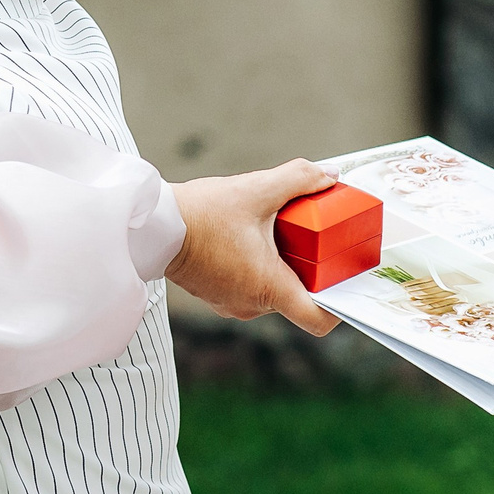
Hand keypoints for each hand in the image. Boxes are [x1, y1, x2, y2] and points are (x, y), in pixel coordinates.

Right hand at [166, 160, 340, 336]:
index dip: (339, 305)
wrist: (150, 227)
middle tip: (307, 236)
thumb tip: (330, 173)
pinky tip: (243, 238)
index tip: (343, 281)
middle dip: (305, 267)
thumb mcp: (256, 189)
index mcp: (269, 287)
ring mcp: (230, 303)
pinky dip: (253, 267)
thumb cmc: (200, 213)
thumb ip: (299, 179)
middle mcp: (252, 304)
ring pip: (270, 289)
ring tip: (269, 231)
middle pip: (296, 295)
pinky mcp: (214, 296)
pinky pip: (247, 287)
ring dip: (276, 265)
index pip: (318, 319)